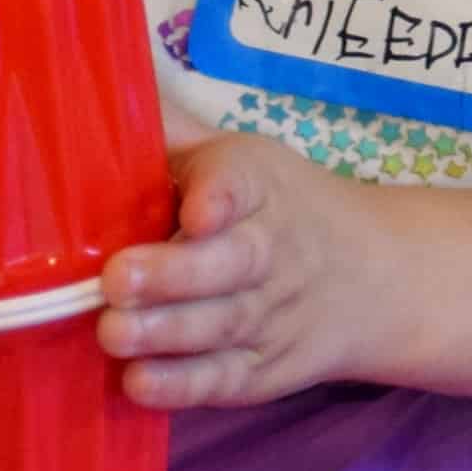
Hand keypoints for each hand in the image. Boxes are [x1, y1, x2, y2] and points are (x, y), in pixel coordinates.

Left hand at [96, 132, 387, 408]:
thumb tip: (95, 84)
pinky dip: (184, 386)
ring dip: (166, 332)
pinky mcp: (263, 370)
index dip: (219, 195)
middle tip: (118, 278)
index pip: (243, 183)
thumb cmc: (277, 208)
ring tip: (112, 332)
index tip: (195, 208)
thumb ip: (172, 134)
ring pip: (222, 325)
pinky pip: (226, 381)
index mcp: (259, 186)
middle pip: (231, 263)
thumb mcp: (240, 158)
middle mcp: (270, 249)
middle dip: (175, 274)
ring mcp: (270, 315)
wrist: (376, 277)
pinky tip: (141, 383)